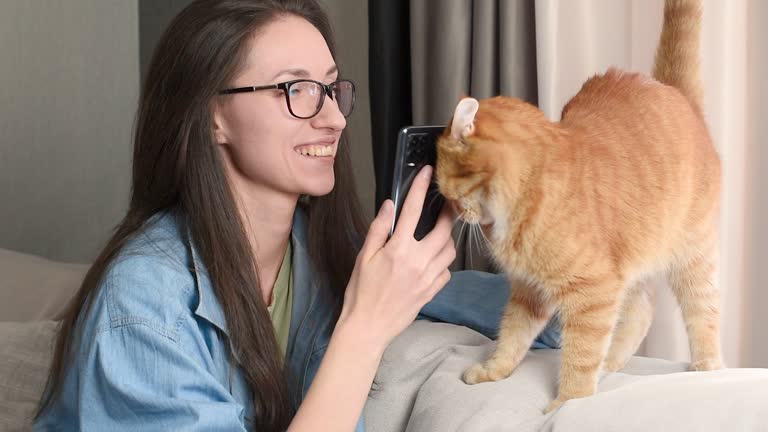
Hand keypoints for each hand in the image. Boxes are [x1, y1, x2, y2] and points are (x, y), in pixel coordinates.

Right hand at [337, 165, 455, 351]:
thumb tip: (388, 206)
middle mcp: (418, 261)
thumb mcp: (363, 258)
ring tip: (438, 234)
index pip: (413, 211)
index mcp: (398, 249)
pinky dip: (444, 263)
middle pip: (444, 230)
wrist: (368, 327)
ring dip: (447, 239)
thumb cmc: (361, 293)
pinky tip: (433, 261)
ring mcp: (428, 278)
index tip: (427, 173)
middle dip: (448, 214)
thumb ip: (378, 230)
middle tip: (447, 205)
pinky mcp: (432, 292)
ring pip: (450, 251)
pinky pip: (447, 271)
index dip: (421, 188)